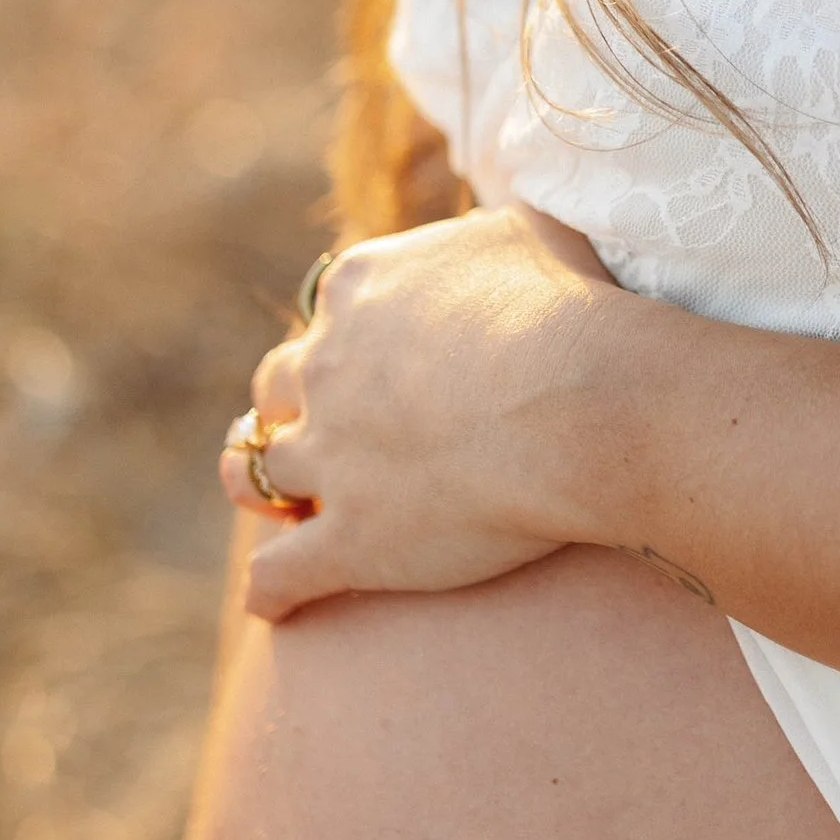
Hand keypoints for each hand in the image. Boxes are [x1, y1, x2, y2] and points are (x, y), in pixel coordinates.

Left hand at [226, 207, 620, 625]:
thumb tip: (476, 240)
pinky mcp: (350, 539)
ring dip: (257, 484)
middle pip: (276, 386)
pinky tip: (276, 606)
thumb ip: (480, 238)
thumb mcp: (528, 233)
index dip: (347, 334)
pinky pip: (280, 574)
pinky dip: (272, 591)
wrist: (583, 402)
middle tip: (315, 425)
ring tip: (268, 501)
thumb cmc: (573, 309)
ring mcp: (329, 456)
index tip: (375, 355)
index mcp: (362, 287)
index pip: (329, 307)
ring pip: (256, 472)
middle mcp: (327, 367)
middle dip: (288, 405)